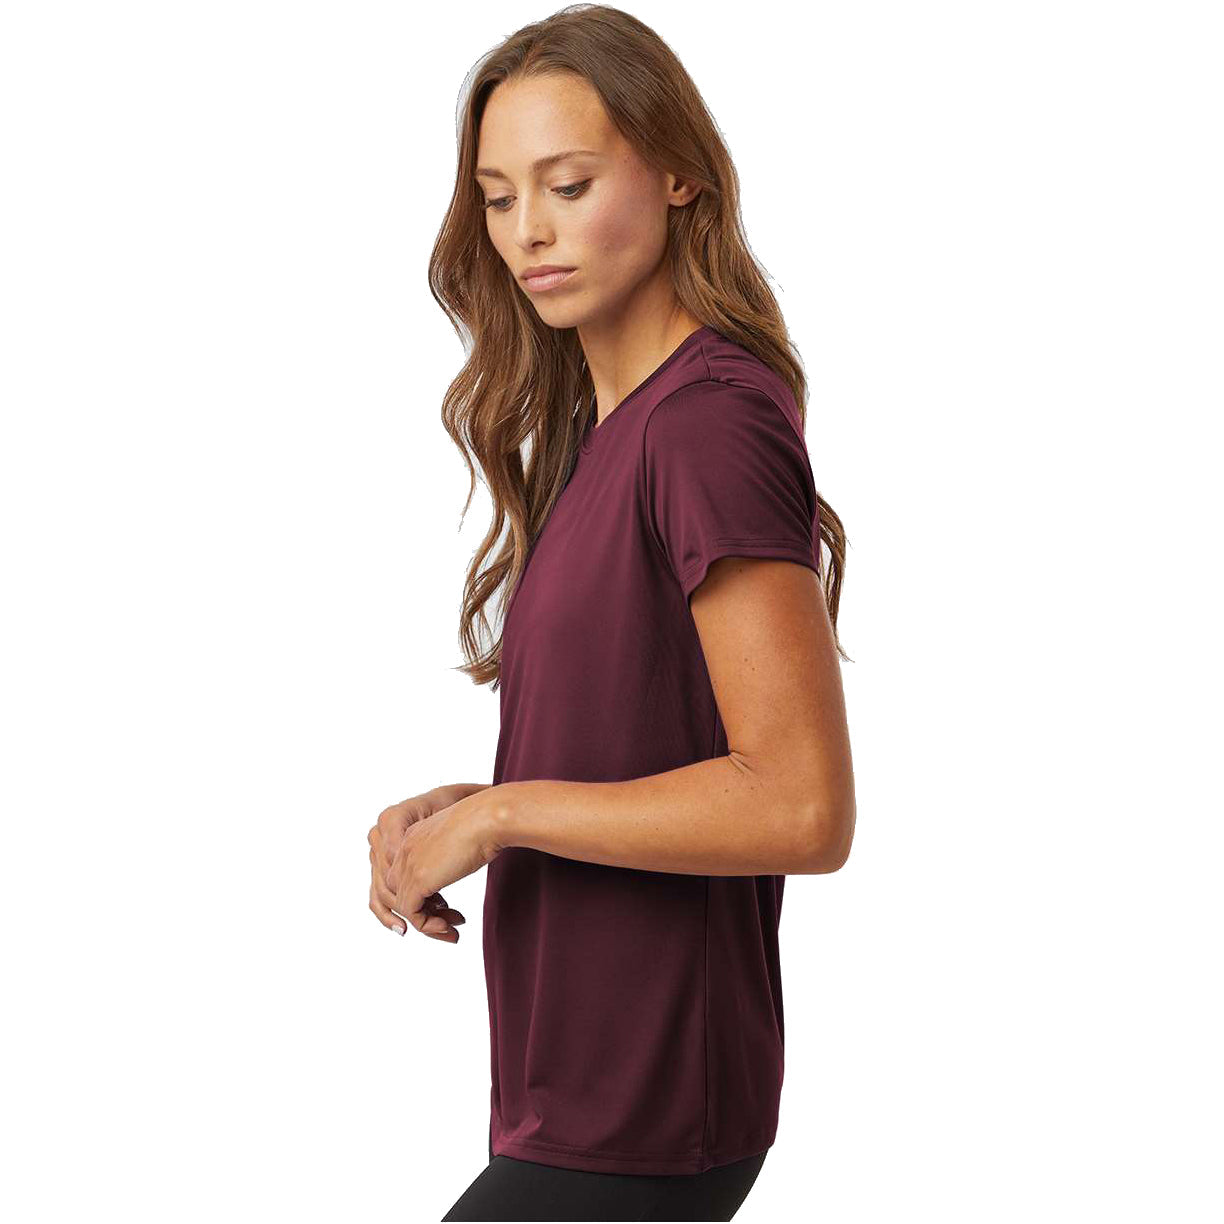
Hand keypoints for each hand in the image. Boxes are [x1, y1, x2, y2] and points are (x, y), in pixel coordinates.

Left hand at [368, 785, 485, 940]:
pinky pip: (412, 913)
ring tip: (451, 930)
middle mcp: (405, 849)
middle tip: (450, 922)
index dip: (425, 896)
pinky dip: (427, 925)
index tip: (447, 906)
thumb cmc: (485, 824)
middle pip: (400, 892)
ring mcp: (409, 864)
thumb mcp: (460, 840)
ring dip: (428, 923)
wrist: (487, 819)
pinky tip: (448, 926)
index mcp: (414, 836)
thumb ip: (449, 853)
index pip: (406, 876)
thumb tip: (458, 864)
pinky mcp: (417, 879)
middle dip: (423, 912)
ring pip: (405, 906)